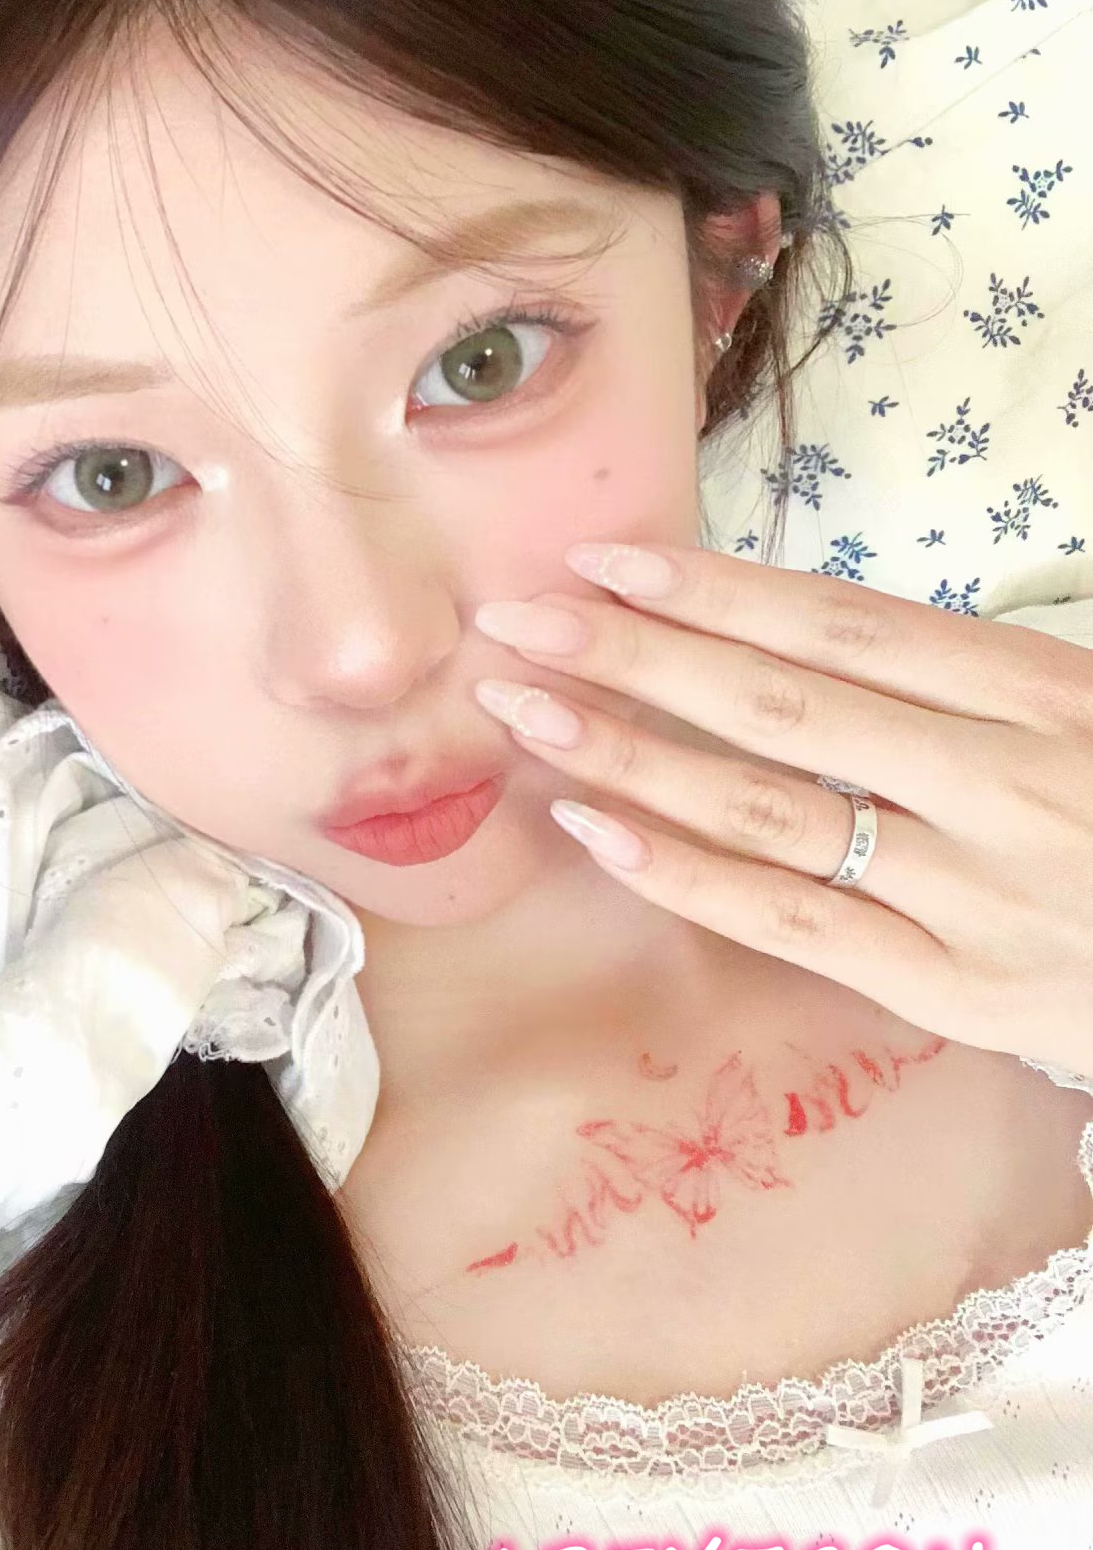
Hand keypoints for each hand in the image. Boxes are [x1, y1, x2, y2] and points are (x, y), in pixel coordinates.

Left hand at [469, 540, 1092, 1076]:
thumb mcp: (1090, 707)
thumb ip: (969, 671)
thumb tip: (807, 626)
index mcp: (1044, 691)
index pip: (848, 626)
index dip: (718, 590)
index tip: (605, 558)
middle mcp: (1003, 782)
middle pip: (784, 706)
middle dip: (636, 656)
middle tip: (515, 619)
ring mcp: (974, 892)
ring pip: (773, 813)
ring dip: (634, 756)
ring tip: (526, 710)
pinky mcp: (956, 991)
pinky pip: (798, 926)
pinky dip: (690, 878)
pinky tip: (597, 830)